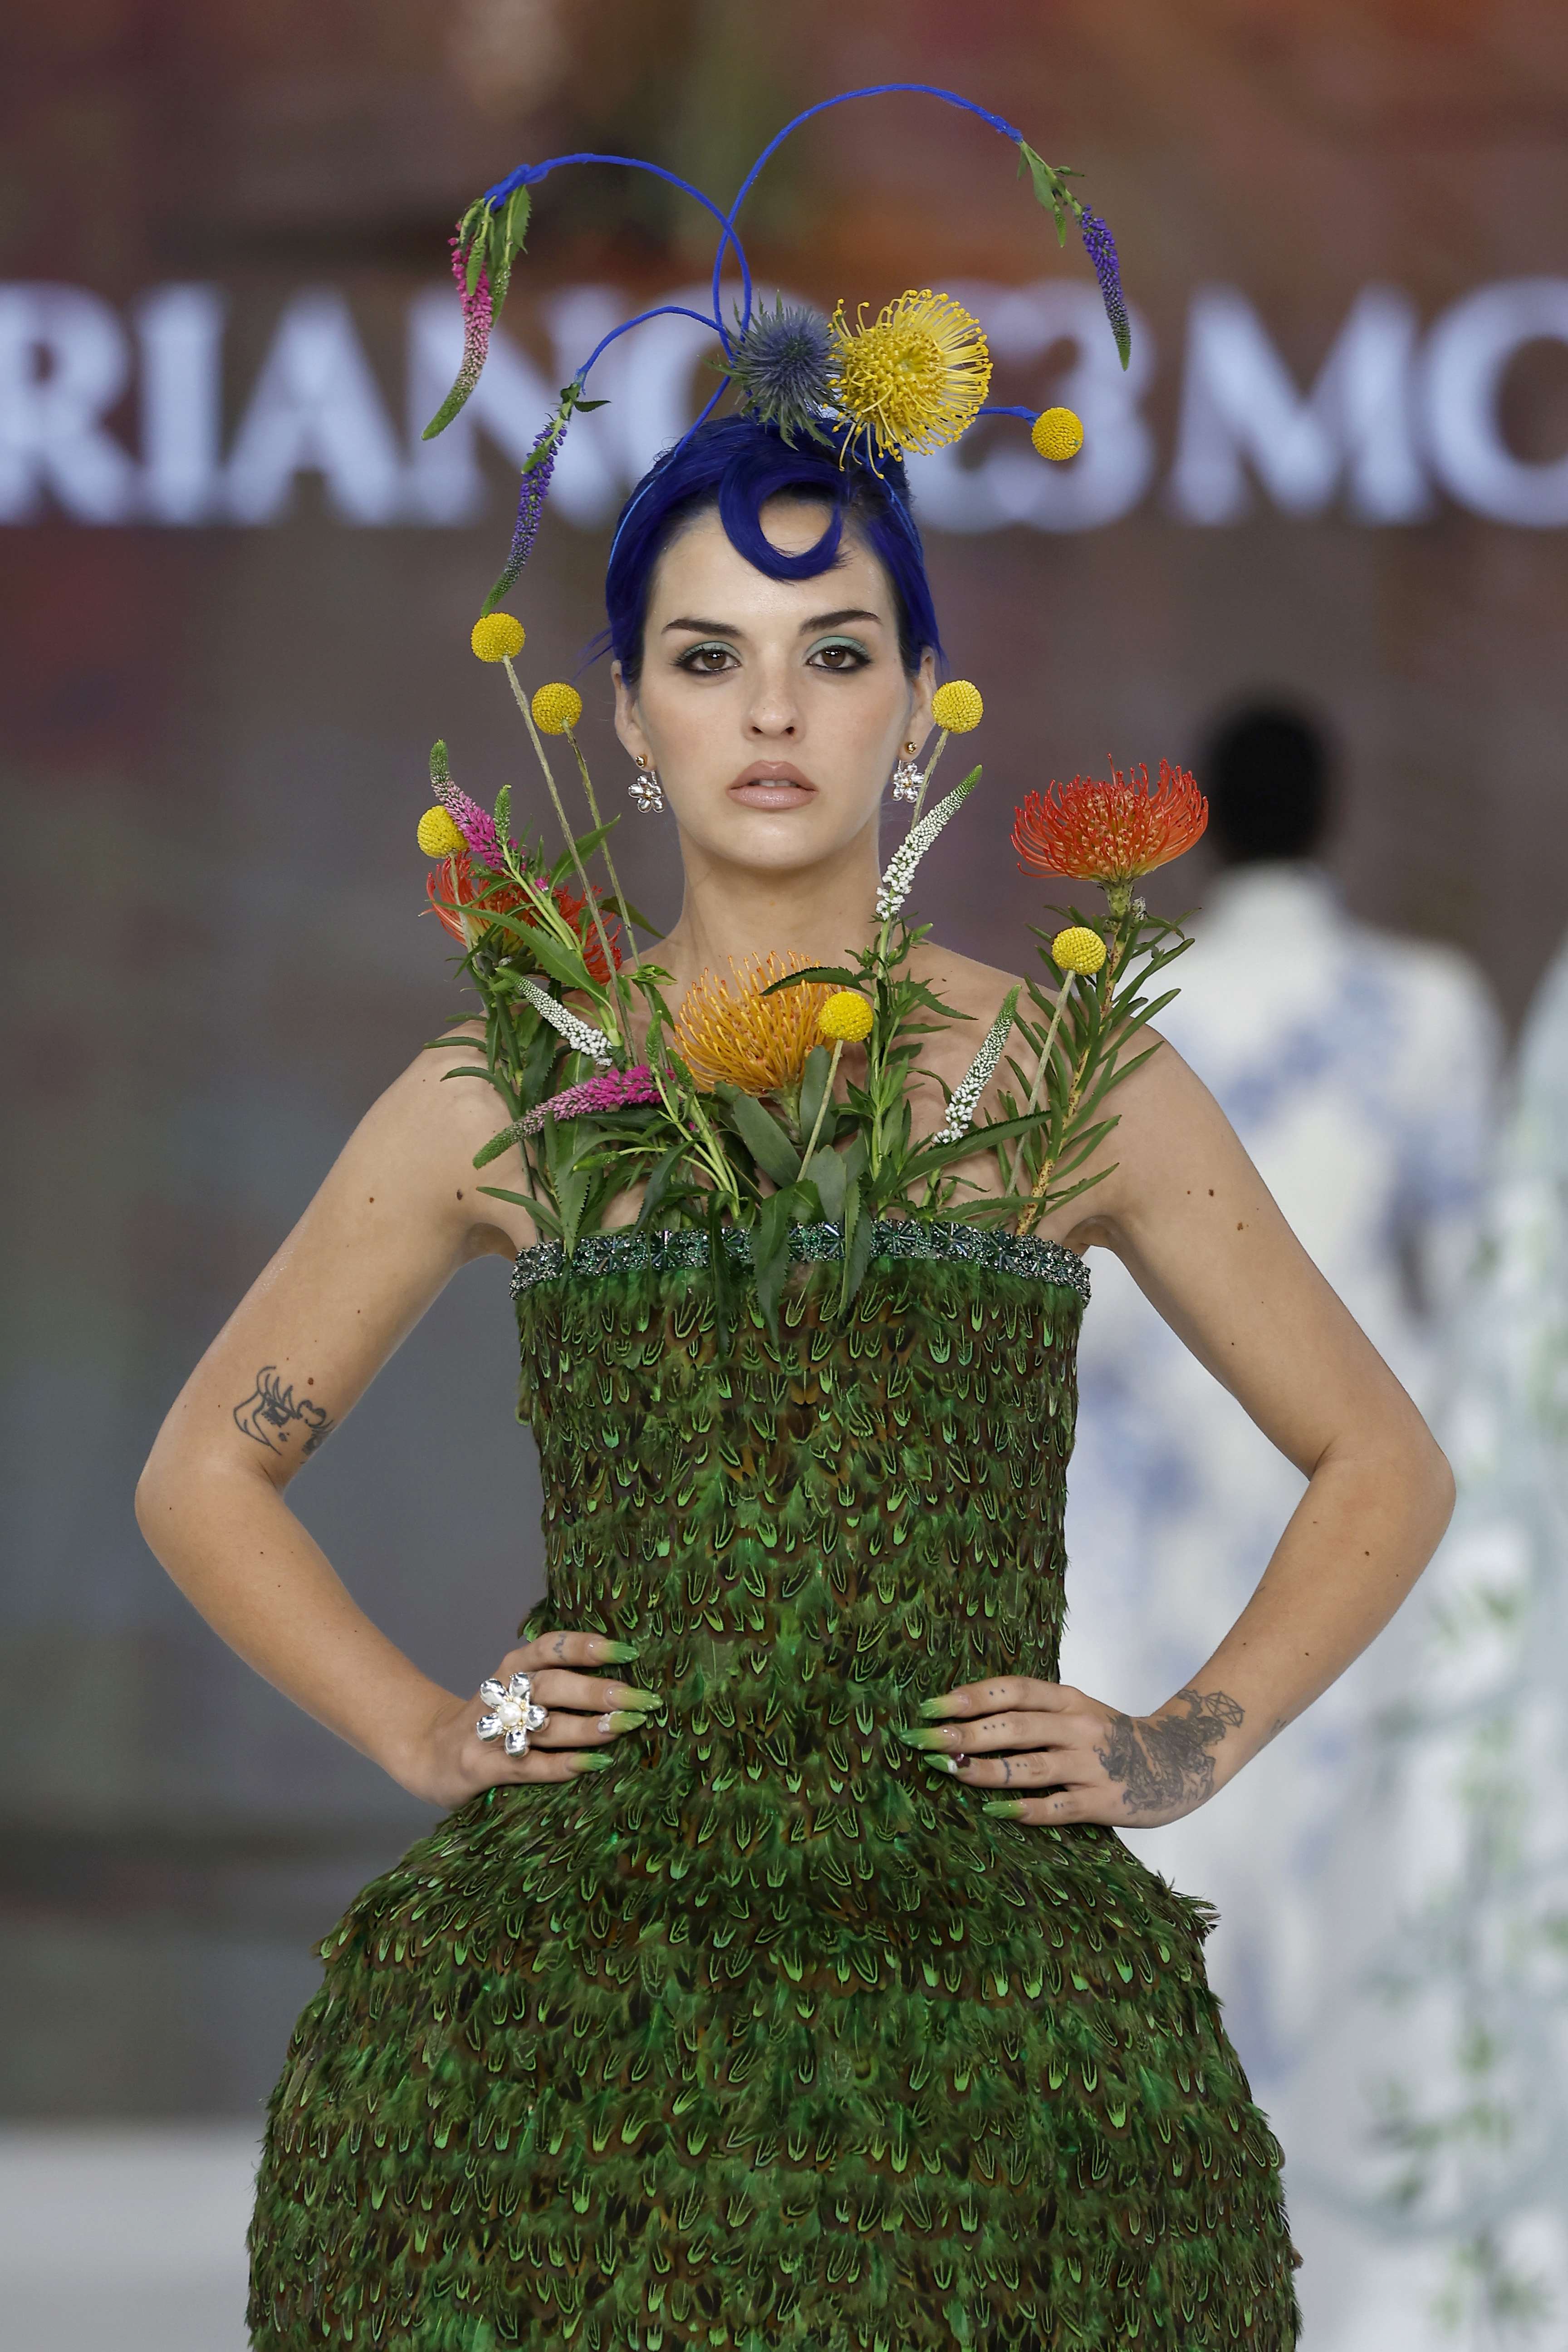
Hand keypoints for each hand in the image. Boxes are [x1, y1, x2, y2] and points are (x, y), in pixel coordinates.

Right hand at [396, 1630, 659, 1808]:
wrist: (427, 1753)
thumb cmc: (490, 1720)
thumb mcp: (515, 1690)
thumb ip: (557, 1682)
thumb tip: (624, 1682)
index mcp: (512, 1669)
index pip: (550, 1648)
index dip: (587, 1647)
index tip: (627, 1651)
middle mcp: (502, 1694)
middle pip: (550, 1686)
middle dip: (595, 1691)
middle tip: (638, 1698)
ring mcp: (490, 1732)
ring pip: (542, 1726)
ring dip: (586, 1728)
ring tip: (623, 1727)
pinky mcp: (482, 1768)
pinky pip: (528, 1765)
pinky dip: (561, 1765)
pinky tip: (592, 1764)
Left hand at [898, 1679, 1245, 1827]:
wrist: (1177, 1762)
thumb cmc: (1108, 1738)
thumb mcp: (1075, 1711)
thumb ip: (1031, 1713)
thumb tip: (962, 1720)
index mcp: (1068, 1699)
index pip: (1012, 1689)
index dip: (970, 1696)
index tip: (929, 1706)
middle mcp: (1078, 1727)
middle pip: (1014, 1726)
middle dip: (964, 1733)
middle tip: (922, 1739)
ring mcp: (1090, 1766)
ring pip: (1030, 1766)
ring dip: (985, 1770)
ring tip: (948, 1770)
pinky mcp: (1101, 1802)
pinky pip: (1056, 1807)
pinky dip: (1025, 1809)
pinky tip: (995, 1810)